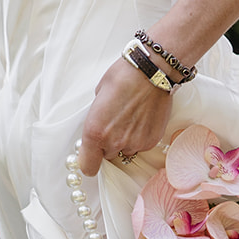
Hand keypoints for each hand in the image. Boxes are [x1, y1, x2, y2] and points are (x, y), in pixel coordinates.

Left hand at [78, 59, 172, 176]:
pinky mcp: (150, 142)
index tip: (92, 155)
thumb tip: (100, 124)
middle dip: (108, 144)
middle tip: (115, 123)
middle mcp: (113, 142)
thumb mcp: (99, 95)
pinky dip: (140, 136)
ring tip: (130, 117)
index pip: (87, 166)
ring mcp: (133, 144)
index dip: (89, 160)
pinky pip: (140, 146)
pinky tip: (142, 118)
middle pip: (107, 156)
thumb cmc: (123, 77)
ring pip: (125, 151)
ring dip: (125, 140)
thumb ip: (97, 117)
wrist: (151, 73)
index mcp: (94, 132)